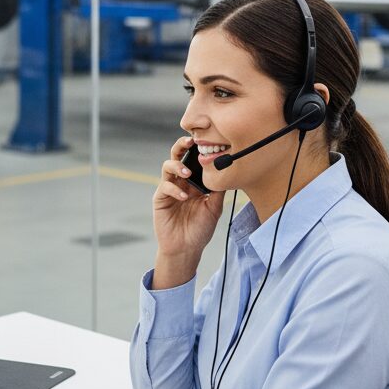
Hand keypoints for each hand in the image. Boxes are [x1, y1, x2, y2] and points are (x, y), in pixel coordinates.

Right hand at [153, 136, 224, 261]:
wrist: (186, 249)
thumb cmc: (200, 229)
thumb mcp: (214, 208)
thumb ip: (218, 190)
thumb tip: (228, 171)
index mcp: (194, 182)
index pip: (193, 159)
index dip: (197, 148)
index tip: (206, 139)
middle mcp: (181, 181)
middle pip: (177, 155)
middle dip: (182, 145)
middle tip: (190, 141)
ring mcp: (169, 188)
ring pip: (168, 166)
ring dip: (177, 165)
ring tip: (187, 173)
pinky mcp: (160, 198)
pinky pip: (165, 186)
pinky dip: (175, 188)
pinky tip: (184, 197)